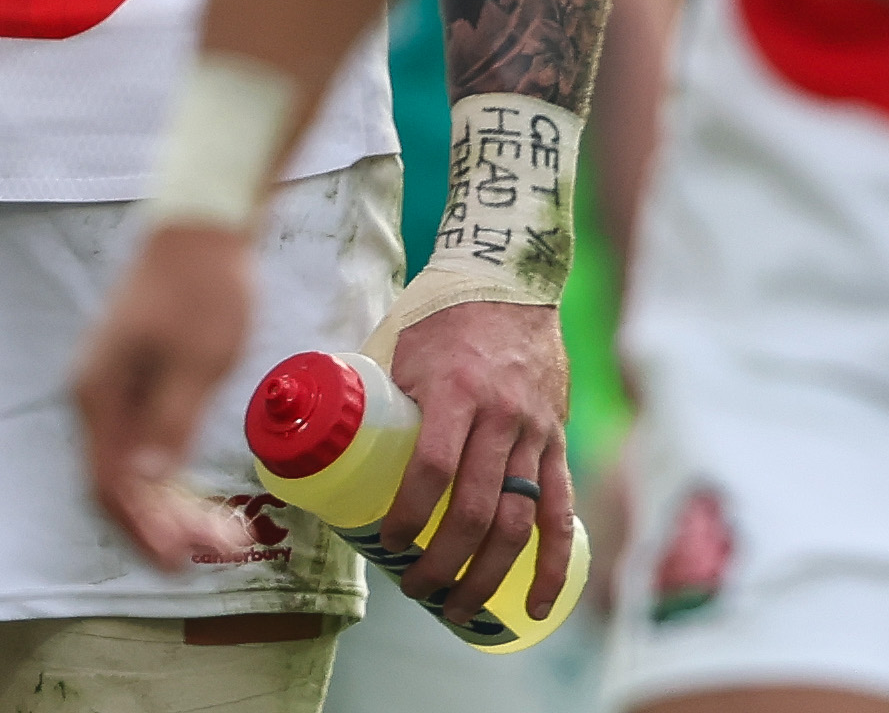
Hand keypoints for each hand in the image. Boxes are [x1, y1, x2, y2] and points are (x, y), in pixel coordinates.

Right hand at [73, 223, 268, 571]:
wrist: (201, 226)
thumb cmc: (202, 289)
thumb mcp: (197, 361)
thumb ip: (168, 422)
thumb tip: (145, 479)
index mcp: (101, 394)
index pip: (111, 484)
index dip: (145, 530)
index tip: (185, 563)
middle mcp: (95, 398)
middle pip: (117, 484)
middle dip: (165, 526)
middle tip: (225, 548)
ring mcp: (112, 390)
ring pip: (131, 470)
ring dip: (171, 508)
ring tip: (226, 531)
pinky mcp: (133, 383)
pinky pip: (142, 448)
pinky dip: (171, 479)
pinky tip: (203, 494)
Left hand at [383, 298, 574, 621]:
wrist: (508, 281)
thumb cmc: (440, 316)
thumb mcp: (400, 348)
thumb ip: (381, 398)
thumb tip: (329, 444)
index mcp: (454, 391)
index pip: (432, 468)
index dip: (409, 514)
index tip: (387, 542)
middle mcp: (499, 416)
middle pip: (476, 508)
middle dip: (445, 561)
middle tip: (418, 589)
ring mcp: (534, 432)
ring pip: (516, 519)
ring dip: (490, 574)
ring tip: (462, 608)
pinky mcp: (556, 441)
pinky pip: (558, 510)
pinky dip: (553, 562)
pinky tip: (540, 603)